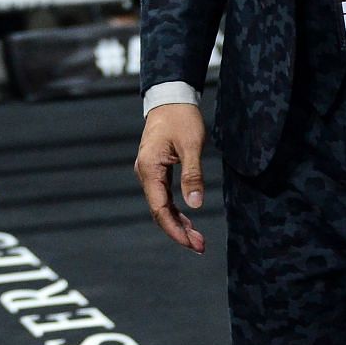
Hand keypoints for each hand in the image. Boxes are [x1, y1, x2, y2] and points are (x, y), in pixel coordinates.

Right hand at [135, 102, 206, 253]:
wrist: (170, 97)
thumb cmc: (181, 117)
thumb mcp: (192, 145)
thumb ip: (192, 175)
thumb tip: (195, 204)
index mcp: (150, 168)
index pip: (159, 208)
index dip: (174, 229)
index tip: (191, 243)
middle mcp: (146, 173)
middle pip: (159, 211)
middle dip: (178, 231)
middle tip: (200, 247)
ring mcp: (150, 172)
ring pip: (161, 206)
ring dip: (178, 223)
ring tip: (197, 239)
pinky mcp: (157, 170)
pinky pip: (163, 196)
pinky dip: (175, 211)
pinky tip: (188, 221)